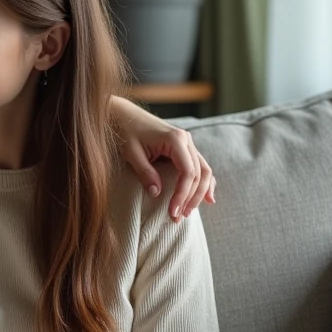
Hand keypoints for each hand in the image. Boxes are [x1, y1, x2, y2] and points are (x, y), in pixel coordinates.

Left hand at [109, 95, 216, 221]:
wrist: (123, 114)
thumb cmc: (125, 132)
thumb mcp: (132, 153)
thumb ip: (145, 173)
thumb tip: (157, 194)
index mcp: (175, 139)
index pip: (188, 173)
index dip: (182, 195)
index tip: (173, 212)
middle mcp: (186, 140)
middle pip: (199, 174)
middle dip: (191, 198)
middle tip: (180, 217)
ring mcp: (187, 142)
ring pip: (203, 170)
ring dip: (200, 192)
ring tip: (191, 212)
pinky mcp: (183, 147)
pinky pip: (199, 166)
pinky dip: (204, 182)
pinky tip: (208, 197)